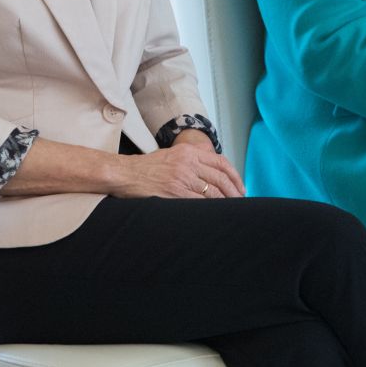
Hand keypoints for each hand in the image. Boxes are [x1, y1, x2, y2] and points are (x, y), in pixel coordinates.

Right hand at [111, 141, 245, 198]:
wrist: (124, 174)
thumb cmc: (146, 167)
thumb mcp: (171, 154)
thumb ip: (191, 159)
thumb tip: (212, 172)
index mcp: (188, 151)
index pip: (221, 162)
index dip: (235, 176)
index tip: (240, 187)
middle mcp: (188, 162)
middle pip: (220, 178)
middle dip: (234, 192)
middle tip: (240, 202)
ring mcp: (181, 177)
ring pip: (213, 192)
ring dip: (225, 203)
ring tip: (230, 211)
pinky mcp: (174, 192)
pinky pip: (200, 202)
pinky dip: (210, 209)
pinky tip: (214, 214)